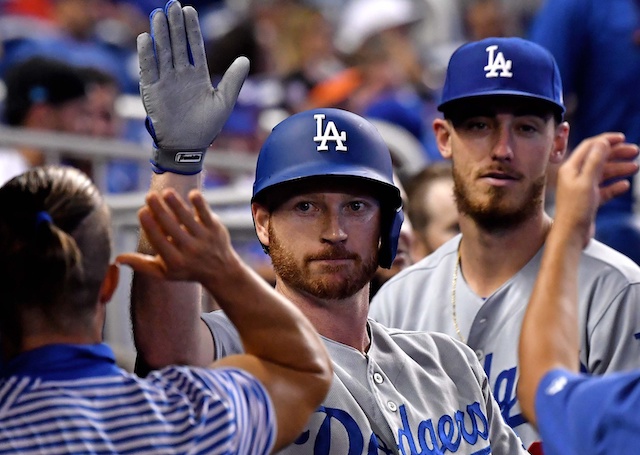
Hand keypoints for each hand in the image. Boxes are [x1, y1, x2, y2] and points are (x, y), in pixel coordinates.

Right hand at [117, 189, 234, 284]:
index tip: (142, 211)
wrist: (221, 272)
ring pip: (188, 219)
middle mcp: (190, 250)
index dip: (150, 226)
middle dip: (160, 211)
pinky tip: (192, 194)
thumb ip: (141, 265)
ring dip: (177, 204)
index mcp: (174, 261)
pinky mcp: (215, 229)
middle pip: (172, 228)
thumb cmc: (186, 270)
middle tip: (150, 196)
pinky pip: (206, 214)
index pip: (159, 241)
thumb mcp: (164, 273)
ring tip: (166, 192)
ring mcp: (204, 239)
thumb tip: (117, 259)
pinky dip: (200, 204)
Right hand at [138, 0, 249, 173]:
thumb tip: (245, 60)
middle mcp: (180, 75)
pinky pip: (148, 69)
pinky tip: (146, 38)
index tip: (189, 11)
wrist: (187, 147)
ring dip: (160, 34)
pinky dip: (146, 55)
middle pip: (176, 44)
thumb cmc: (206, 127)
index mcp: (197, 76)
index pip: (194, 47)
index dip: (191, 30)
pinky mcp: (152, 91)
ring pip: (162, 52)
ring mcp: (165, 81)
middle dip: (175, 25)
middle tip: (173, 4)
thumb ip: (233, 80)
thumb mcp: (224, 102)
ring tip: (159, 14)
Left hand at [554, 133, 638, 246]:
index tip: (622, 138)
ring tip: (634, 167)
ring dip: (618, 168)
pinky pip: (604, 189)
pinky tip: (624, 185)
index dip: (606, 140)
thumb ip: (595, 161)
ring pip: (602, 173)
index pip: (589, 147)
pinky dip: (614, 186)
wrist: (571, 235)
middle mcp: (574, 176)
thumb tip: (602, 142)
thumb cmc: (575, 210)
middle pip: (598, 159)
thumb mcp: (587, 182)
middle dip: (616, 153)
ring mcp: (581, 188)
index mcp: (570, 169)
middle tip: (634, 151)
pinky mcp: (588, 201)